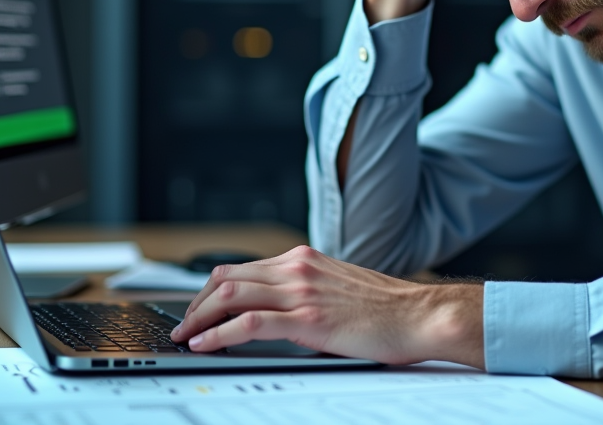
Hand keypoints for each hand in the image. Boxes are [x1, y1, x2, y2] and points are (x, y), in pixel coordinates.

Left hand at [170, 245, 484, 367]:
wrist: (420, 315)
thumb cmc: (387, 309)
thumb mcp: (338, 288)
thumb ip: (307, 292)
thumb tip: (277, 313)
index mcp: (304, 259)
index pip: (242, 268)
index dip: (210, 289)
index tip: (196, 308)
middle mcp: (298, 267)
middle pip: (227, 277)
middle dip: (196, 302)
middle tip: (183, 325)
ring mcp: (302, 291)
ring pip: (231, 295)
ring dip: (199, 318)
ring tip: (185, 336)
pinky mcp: (308, 318)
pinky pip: (249, 322)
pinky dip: (219, 332)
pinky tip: (205, 343)